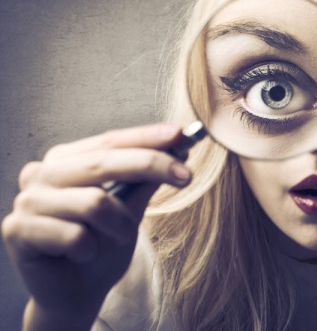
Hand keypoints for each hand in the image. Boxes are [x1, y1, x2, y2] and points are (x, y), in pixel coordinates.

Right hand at [1, 124, 191, 329]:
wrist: (76, 292)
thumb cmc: (102, 245)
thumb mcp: (131, 208)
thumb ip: (146, 180)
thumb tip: (179, 151)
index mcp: (66, 160)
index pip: (110, 140)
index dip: (147, 137)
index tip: (181, 135)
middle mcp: (42, 173)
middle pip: (105, 162)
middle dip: (151, 166)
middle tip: (186, 177)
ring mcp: (27, 200)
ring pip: (95, 203)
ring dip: (119, 227)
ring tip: (115, 239)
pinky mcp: (17, 230)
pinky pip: (75, 236)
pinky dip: (91, 250)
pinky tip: (81, 256)